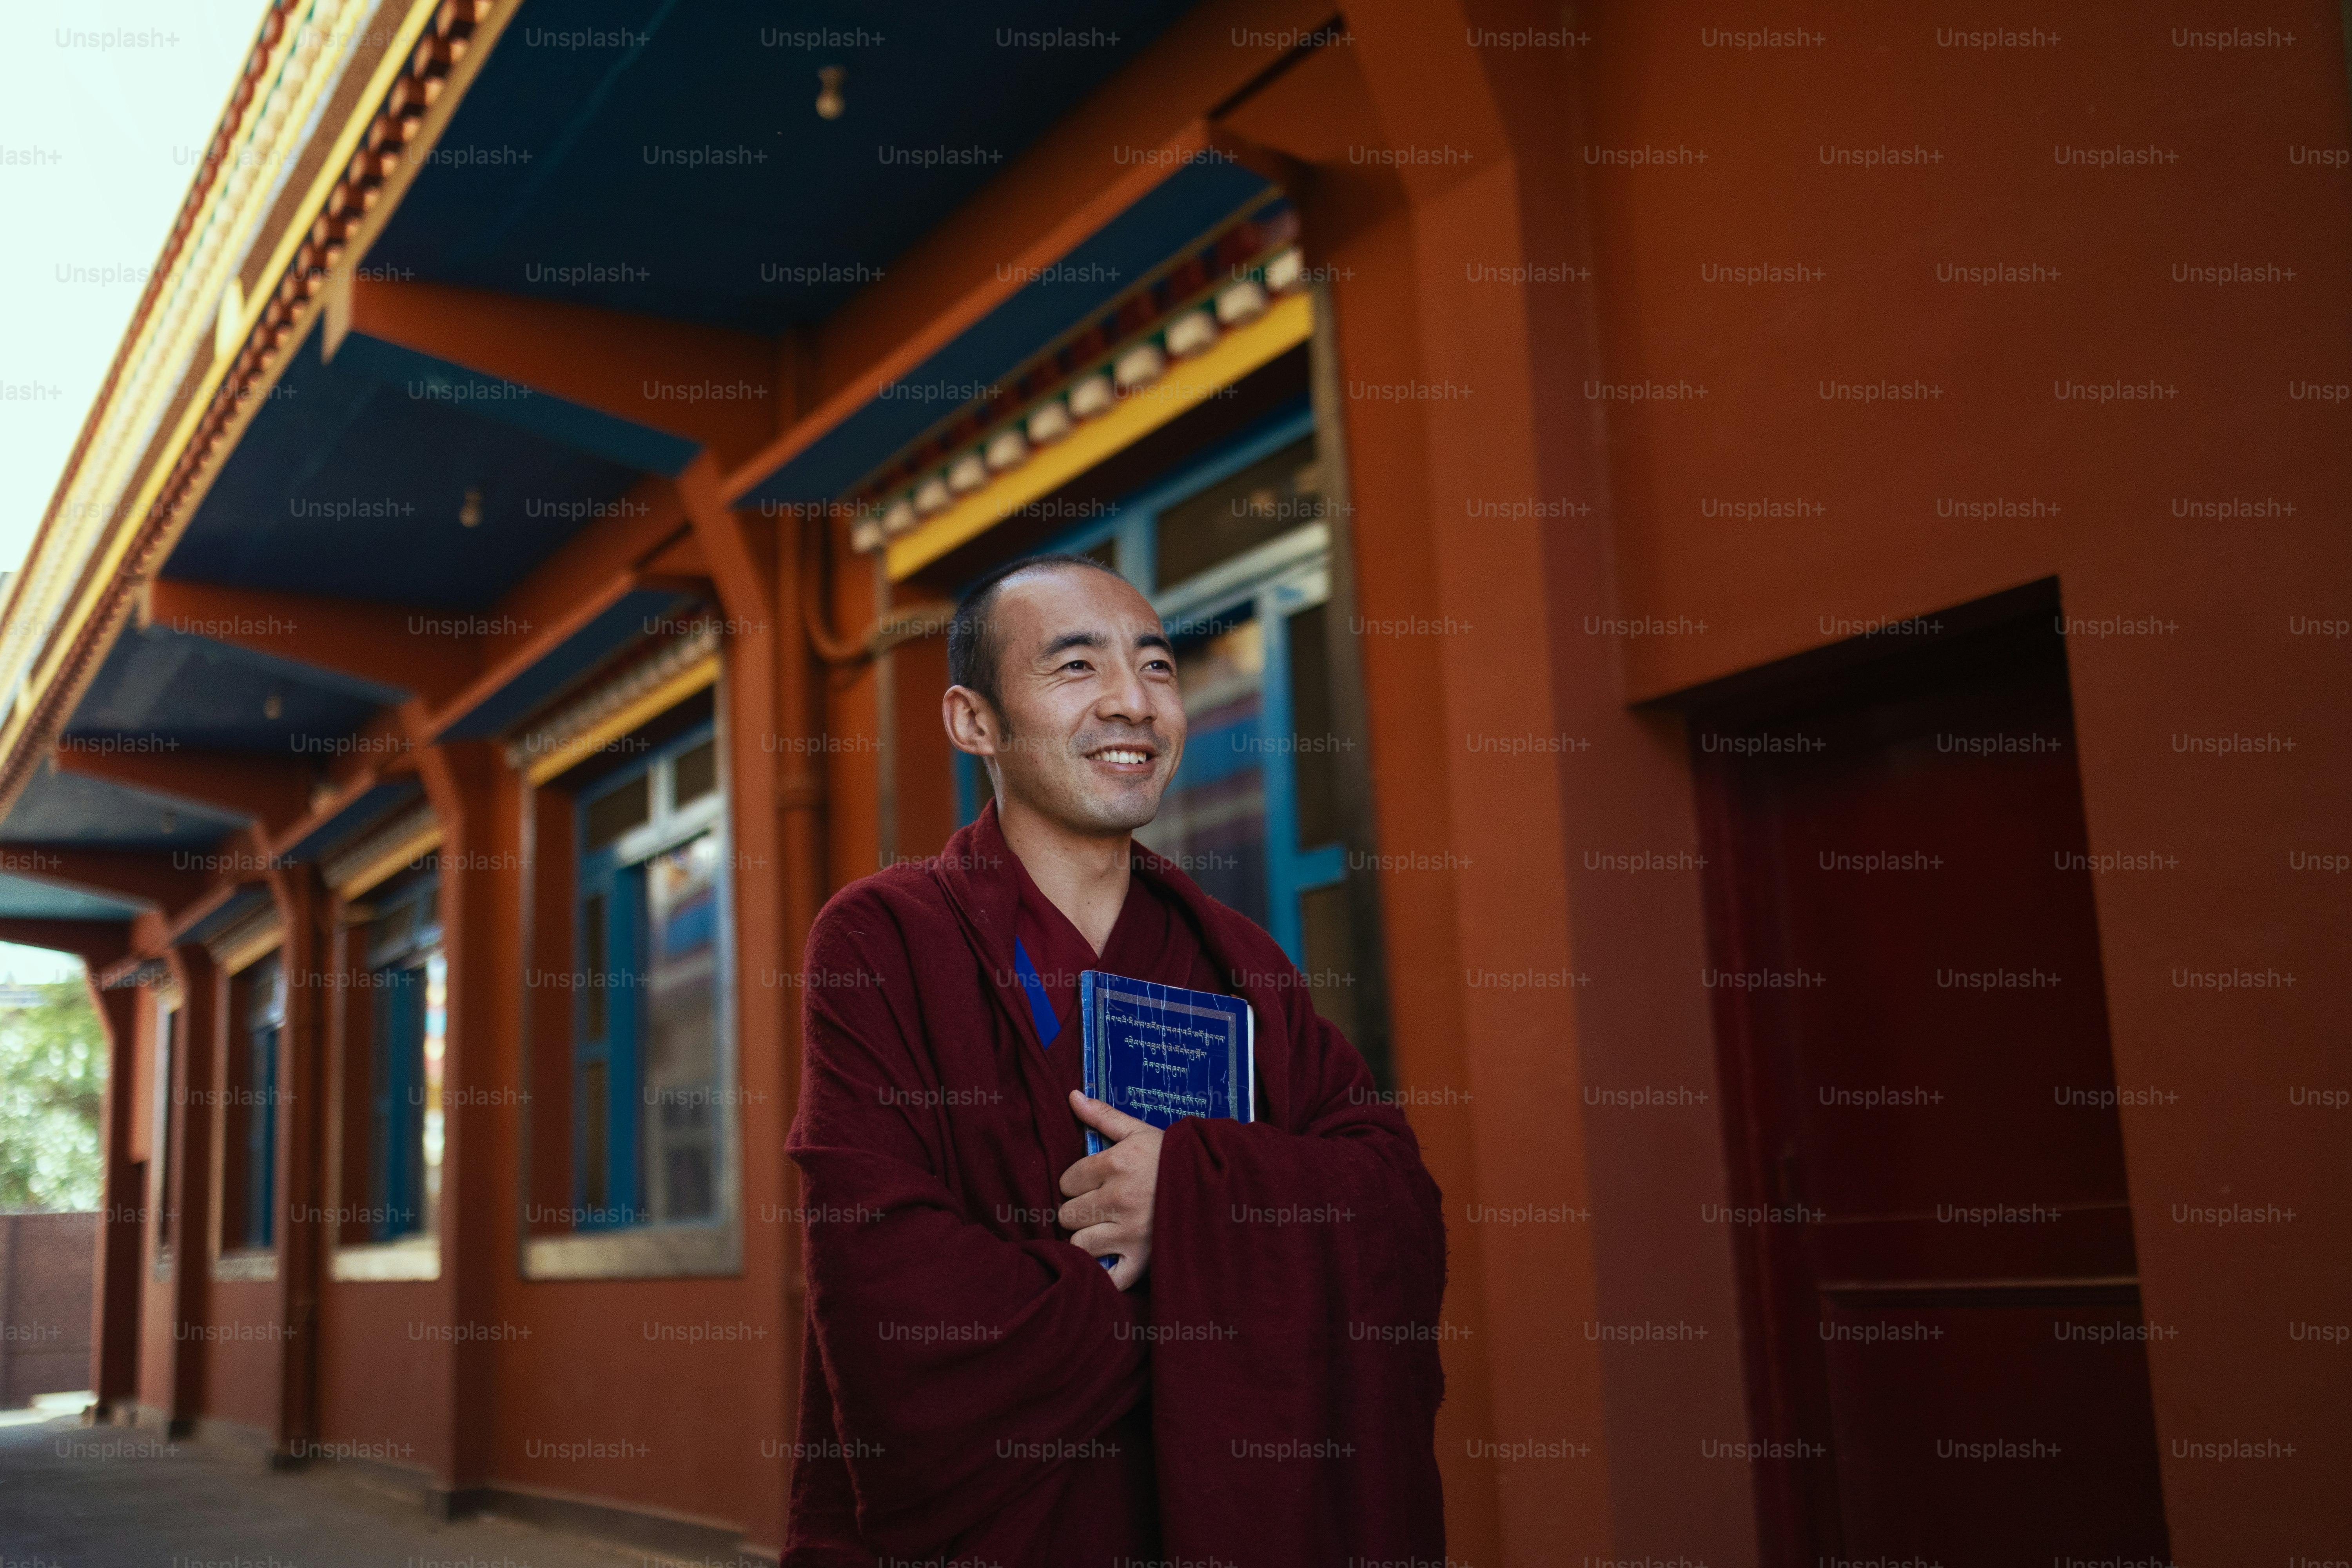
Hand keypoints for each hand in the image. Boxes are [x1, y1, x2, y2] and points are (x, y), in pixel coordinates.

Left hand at [1058, 1092, 1163, 1290]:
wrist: (1221, 1185)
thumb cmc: (1176, 1158)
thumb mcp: (1141, 1131)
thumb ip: (1103, 1116)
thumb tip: (1072, 1095)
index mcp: (1116, 1164)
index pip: (1067, 1181)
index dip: (1077, 1182)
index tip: (1092, 1183)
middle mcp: (1119, 1199)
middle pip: (1068, 1214)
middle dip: (1078, 1210)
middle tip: (1098, 1207)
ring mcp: (1130, 1233)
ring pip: (1079, 1243)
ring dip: (1087, 1238)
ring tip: (1104, 1231)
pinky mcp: (1143, 1260)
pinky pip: (1107, 1277)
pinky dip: (1103, 1273)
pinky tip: (1110, 1258)